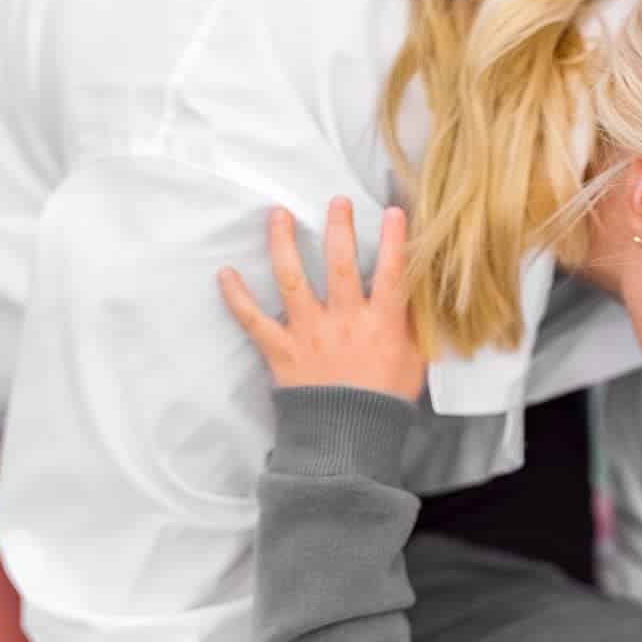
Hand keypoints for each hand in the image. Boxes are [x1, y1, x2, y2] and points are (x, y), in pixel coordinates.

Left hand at [217, 196, 426, 403]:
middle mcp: (344, 320)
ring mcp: (309, 333)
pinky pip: (253, 320)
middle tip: (337, 201)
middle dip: (339, 227)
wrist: (348, 441)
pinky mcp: (281, 350)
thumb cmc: (385, 402)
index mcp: (382, 324)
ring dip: (284, 243)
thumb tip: (415, 295)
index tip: (395, 211)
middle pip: (340, 263)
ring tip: (279, 215)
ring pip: (293, 279)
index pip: (392, 272)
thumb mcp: (414, 363)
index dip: (395, 240)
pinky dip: (236, 297)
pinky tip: (225, 273)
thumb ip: (412, 326)